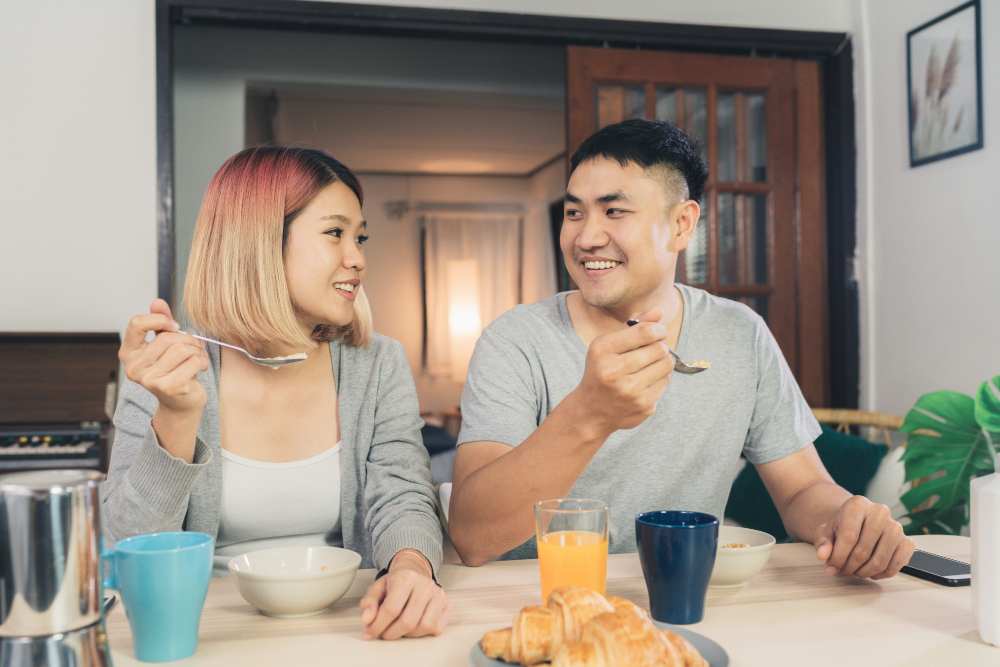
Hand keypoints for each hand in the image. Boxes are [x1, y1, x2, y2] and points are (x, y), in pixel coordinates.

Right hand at [119, 299, 208, 414]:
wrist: (181, 403)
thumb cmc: (174, 369)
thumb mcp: (165, 343)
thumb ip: (160, 321)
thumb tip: (157, 302)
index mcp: (128, 353)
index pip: (137, 323)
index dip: (160, 319)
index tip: (173, 326)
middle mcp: (133, 367)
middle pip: (167, 337)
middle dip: (187, 339)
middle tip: (193, 347)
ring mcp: (149, 379)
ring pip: (182, 349)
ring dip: (196, 350)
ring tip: (196, 358)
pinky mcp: (169, 387)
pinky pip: (194, 361)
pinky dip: (202, 362)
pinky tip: (199, 368)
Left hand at [359, 550, 448, 639]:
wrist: (415, 571)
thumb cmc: (395, 583)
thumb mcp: (377, 588)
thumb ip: (369, 603)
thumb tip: (367, 620)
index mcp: (405, 577)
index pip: (391, 608)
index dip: (378, 625)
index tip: (370, 633)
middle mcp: (425, 585)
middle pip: (408, 621)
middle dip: (391, 633)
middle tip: (383, 634)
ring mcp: (438, 595)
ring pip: (423, 627)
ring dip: (407, 634)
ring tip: (398, 628)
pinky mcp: (446, 605)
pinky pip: (435, 628)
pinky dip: (422, 633)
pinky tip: (413, 626)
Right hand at [572, 309, 673, 431]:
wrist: (592, 410)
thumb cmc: (602, 370)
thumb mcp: (609, 345)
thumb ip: (634, 326)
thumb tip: (659, 311)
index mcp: (602, 350)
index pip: (644, 332)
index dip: (658, 329)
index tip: (658, 331)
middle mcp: (613, 371)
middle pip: (659, 348)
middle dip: (660, 345)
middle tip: (654, 348)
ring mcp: (629, 391)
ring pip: (666, 365)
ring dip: (663, 361)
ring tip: (652, 363)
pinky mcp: (642, 406)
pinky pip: (665, 382)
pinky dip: (660, 378)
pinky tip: (647, 380)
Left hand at [814, 495, 915, 579]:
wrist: (858, 521)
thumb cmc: (842, 526)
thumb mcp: (826, 530)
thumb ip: (823, 542)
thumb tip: (822, 555)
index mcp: (858, 504)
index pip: (848, 537)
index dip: (838, 557)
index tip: (831, 565)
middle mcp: (880, 512)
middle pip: (863, 551)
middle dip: (849, 567)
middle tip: (841, 570)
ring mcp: (896, 527)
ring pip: (879, 561)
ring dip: (864, 573)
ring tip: (854, 571)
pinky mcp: (907, 542)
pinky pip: (896, 565)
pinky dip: (882, 574)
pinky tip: (871, 572)